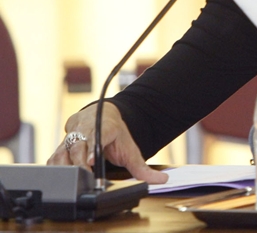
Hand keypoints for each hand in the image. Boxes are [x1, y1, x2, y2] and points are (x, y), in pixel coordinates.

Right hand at [47, 103, 167, 183]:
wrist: (103, 115)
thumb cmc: (117, 134)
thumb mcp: (131, 149)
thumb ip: (143, 167)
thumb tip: (162, 180)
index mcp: (105, 127)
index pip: (97, 136)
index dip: (93, 148)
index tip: (91, 160)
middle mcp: (85, 129)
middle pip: (78, 146)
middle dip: (79, 162)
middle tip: (83, 176)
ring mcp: (71, 136)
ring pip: (63, 151)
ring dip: (65, 165)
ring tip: (70, 178)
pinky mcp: (61, 144)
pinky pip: (55, 156)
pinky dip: (56, 167)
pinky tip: (60, 176)